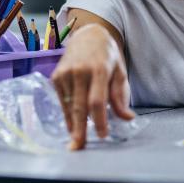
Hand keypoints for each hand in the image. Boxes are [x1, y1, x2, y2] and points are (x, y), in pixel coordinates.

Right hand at [51, 23, 134, 149]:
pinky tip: (72, 123)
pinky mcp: (56, 76)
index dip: (99, 120)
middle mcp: (79, 72)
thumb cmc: (108, 56)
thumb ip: (121, 96)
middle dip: (79, 129)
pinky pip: (62, 100)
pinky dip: (68, 113)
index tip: (102, 134)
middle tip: (79, 147)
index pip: (97, 101)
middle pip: (79, 107)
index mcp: (99, 70)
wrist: (88, 35)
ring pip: (69, 106)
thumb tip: (127, 118)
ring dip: (72, 124)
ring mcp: (65, 74)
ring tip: (76, 141)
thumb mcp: (120, 72)